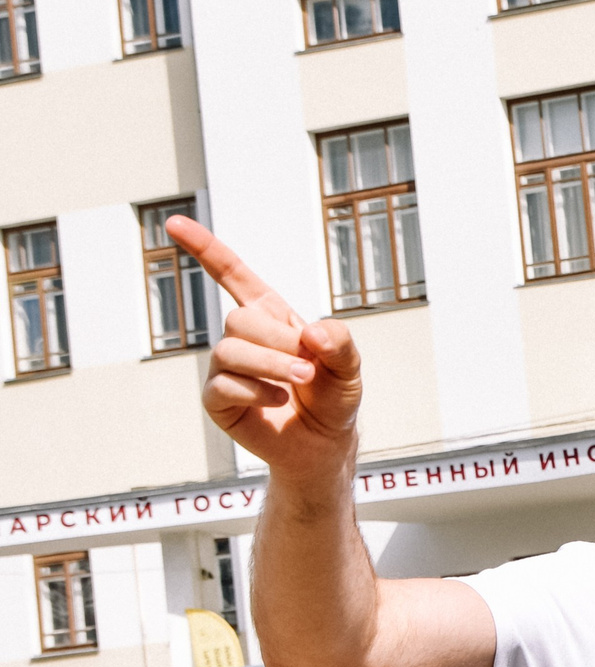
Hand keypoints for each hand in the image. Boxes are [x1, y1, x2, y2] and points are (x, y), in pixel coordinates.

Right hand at [172, 217, 363, 478]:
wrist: (325, 443)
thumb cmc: (333, 397)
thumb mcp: (348, 366)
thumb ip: (339, 342)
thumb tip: (311, 333)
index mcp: (269, 316)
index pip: (232, 275)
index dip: (204, 248)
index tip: (174, 223)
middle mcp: (241, 337)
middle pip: (240, 319)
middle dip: (280, 342)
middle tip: (309, 366)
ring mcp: (224, 368)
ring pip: (230, 351)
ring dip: (272, 366)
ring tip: (301, 381)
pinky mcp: (217, 400)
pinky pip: (224, 386)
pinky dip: (257, 392)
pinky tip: (278, 400)